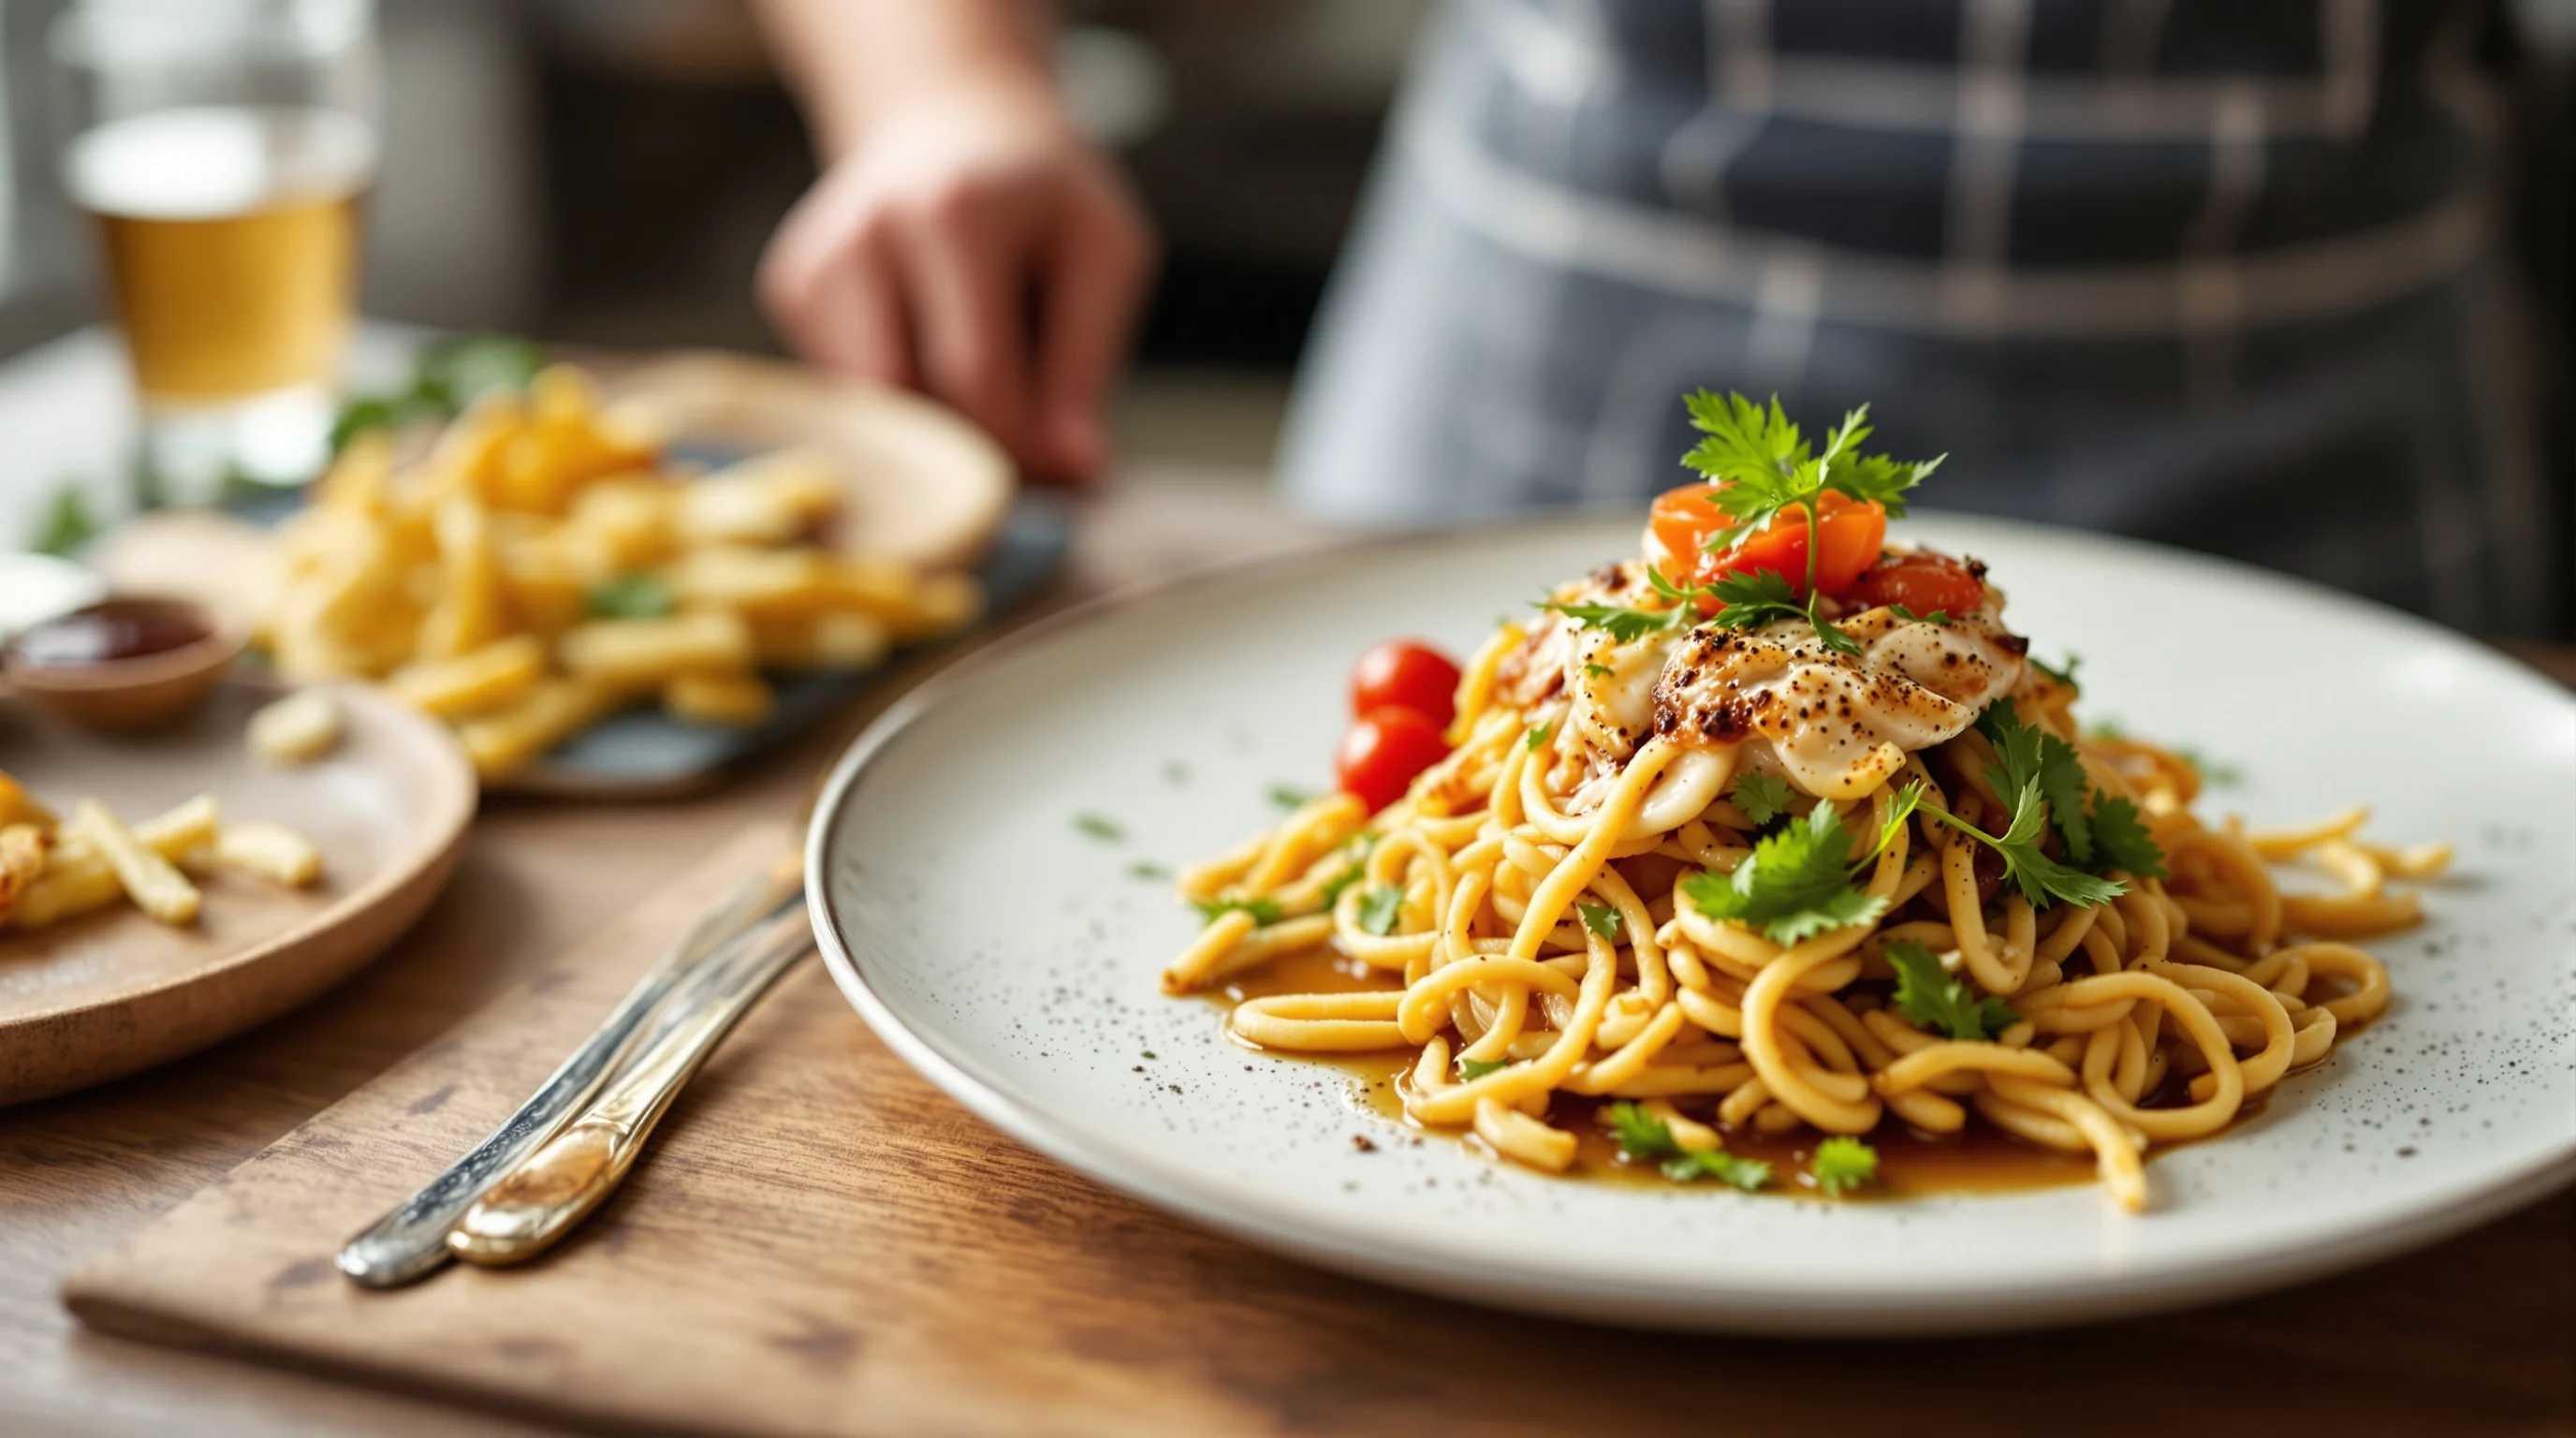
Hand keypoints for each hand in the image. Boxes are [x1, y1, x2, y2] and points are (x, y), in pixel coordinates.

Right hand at [758, 75, 1155, 483]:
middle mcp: (863, 233)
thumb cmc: (1043, 198)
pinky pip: (849, 390)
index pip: (975, 376)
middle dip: (970, 446)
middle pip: (906, 401)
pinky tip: (928, 339)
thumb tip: (1071, 468)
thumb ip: (1087, 361)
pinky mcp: (790, 289)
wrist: (952, 119)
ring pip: (868, 408)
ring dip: (933, 422)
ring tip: (981, 366)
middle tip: (1029, 443)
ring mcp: (813, 262)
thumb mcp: (1104, 253)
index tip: (1068, 467)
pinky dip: (900, 396)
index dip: (1024, 444)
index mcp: (950, 214)